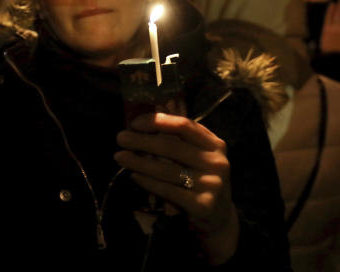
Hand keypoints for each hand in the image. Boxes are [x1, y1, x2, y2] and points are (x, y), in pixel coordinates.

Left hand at [115, 113, 239, 264]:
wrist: (219, 216)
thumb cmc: (201, 179)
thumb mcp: (198, 157)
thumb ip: (178, 141)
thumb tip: (141, 127)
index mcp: (215, 144)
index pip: (184, 126)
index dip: (157, 122)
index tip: (134, 123)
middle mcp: (217, 162)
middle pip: (172, 146)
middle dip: (141, 141)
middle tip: (120, 138)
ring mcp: (212, 184)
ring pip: (167, 169)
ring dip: (139, 161)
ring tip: (120, 157)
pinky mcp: (203, 205)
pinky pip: (167, 190)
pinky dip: (147, 182)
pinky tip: (133, 176)